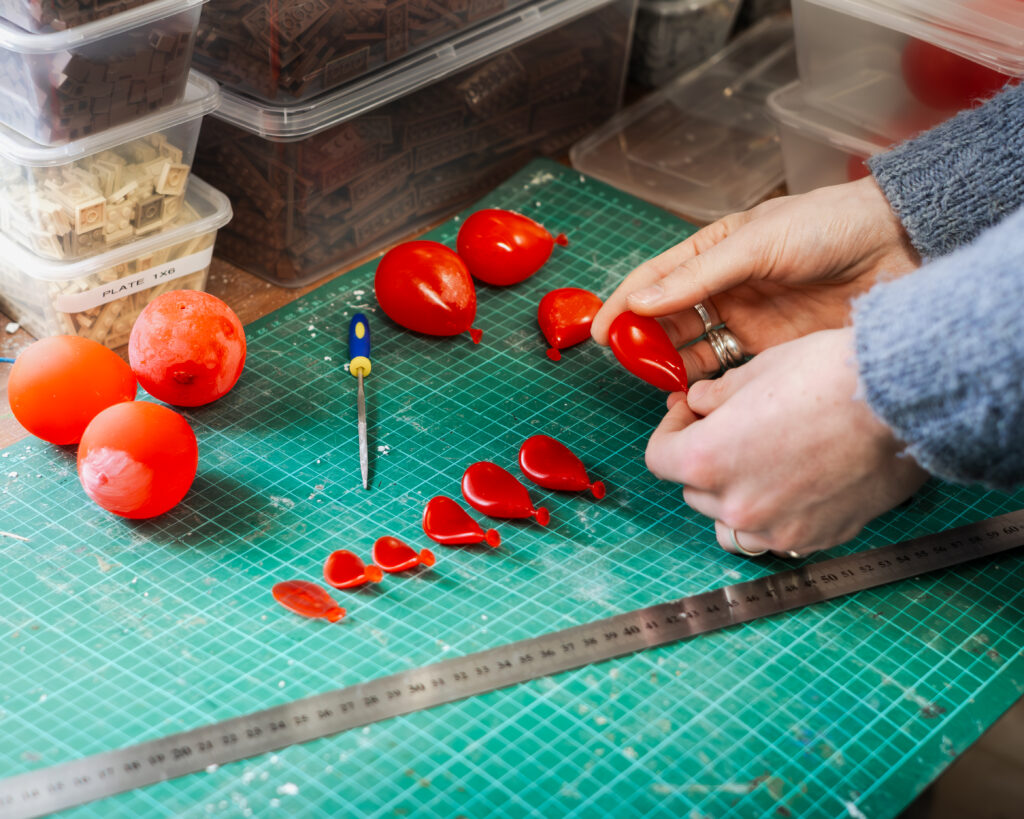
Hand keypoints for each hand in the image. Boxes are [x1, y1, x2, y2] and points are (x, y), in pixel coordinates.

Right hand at [592, 177, 920, 379]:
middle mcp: (723, 286)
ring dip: (669, 363)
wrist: (898, 247)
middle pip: (667, 318)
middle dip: (642, 340)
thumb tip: (642, 302)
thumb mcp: (758, 244)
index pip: (655, 279)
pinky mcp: (770, 348)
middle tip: (624, 363)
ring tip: (651, 380)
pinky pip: (726, 368)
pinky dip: (705, 381)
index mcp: (713, 249)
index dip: (623, 305)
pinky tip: (689, 391)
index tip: (599, 333)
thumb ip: (699, 276)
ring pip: (692, 347)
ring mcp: (746, 319)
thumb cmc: (828, 227)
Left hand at [645, 329, 928, 555]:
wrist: (902, 400)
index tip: (688, 414)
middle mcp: (736, 503)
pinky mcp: (815, 539)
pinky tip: (799, 480)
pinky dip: (775, 513)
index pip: (658, 459)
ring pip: (730, 521)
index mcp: (709, 460)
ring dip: (734, 494)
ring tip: (762, 461)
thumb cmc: (829, 376)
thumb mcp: (757, 371)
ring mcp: (777, 529)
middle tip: (730, 427)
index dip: (670, 431)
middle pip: (694, 490)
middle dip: (704, 459)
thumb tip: (699, 402)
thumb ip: (717, 395)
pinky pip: (775, 534)